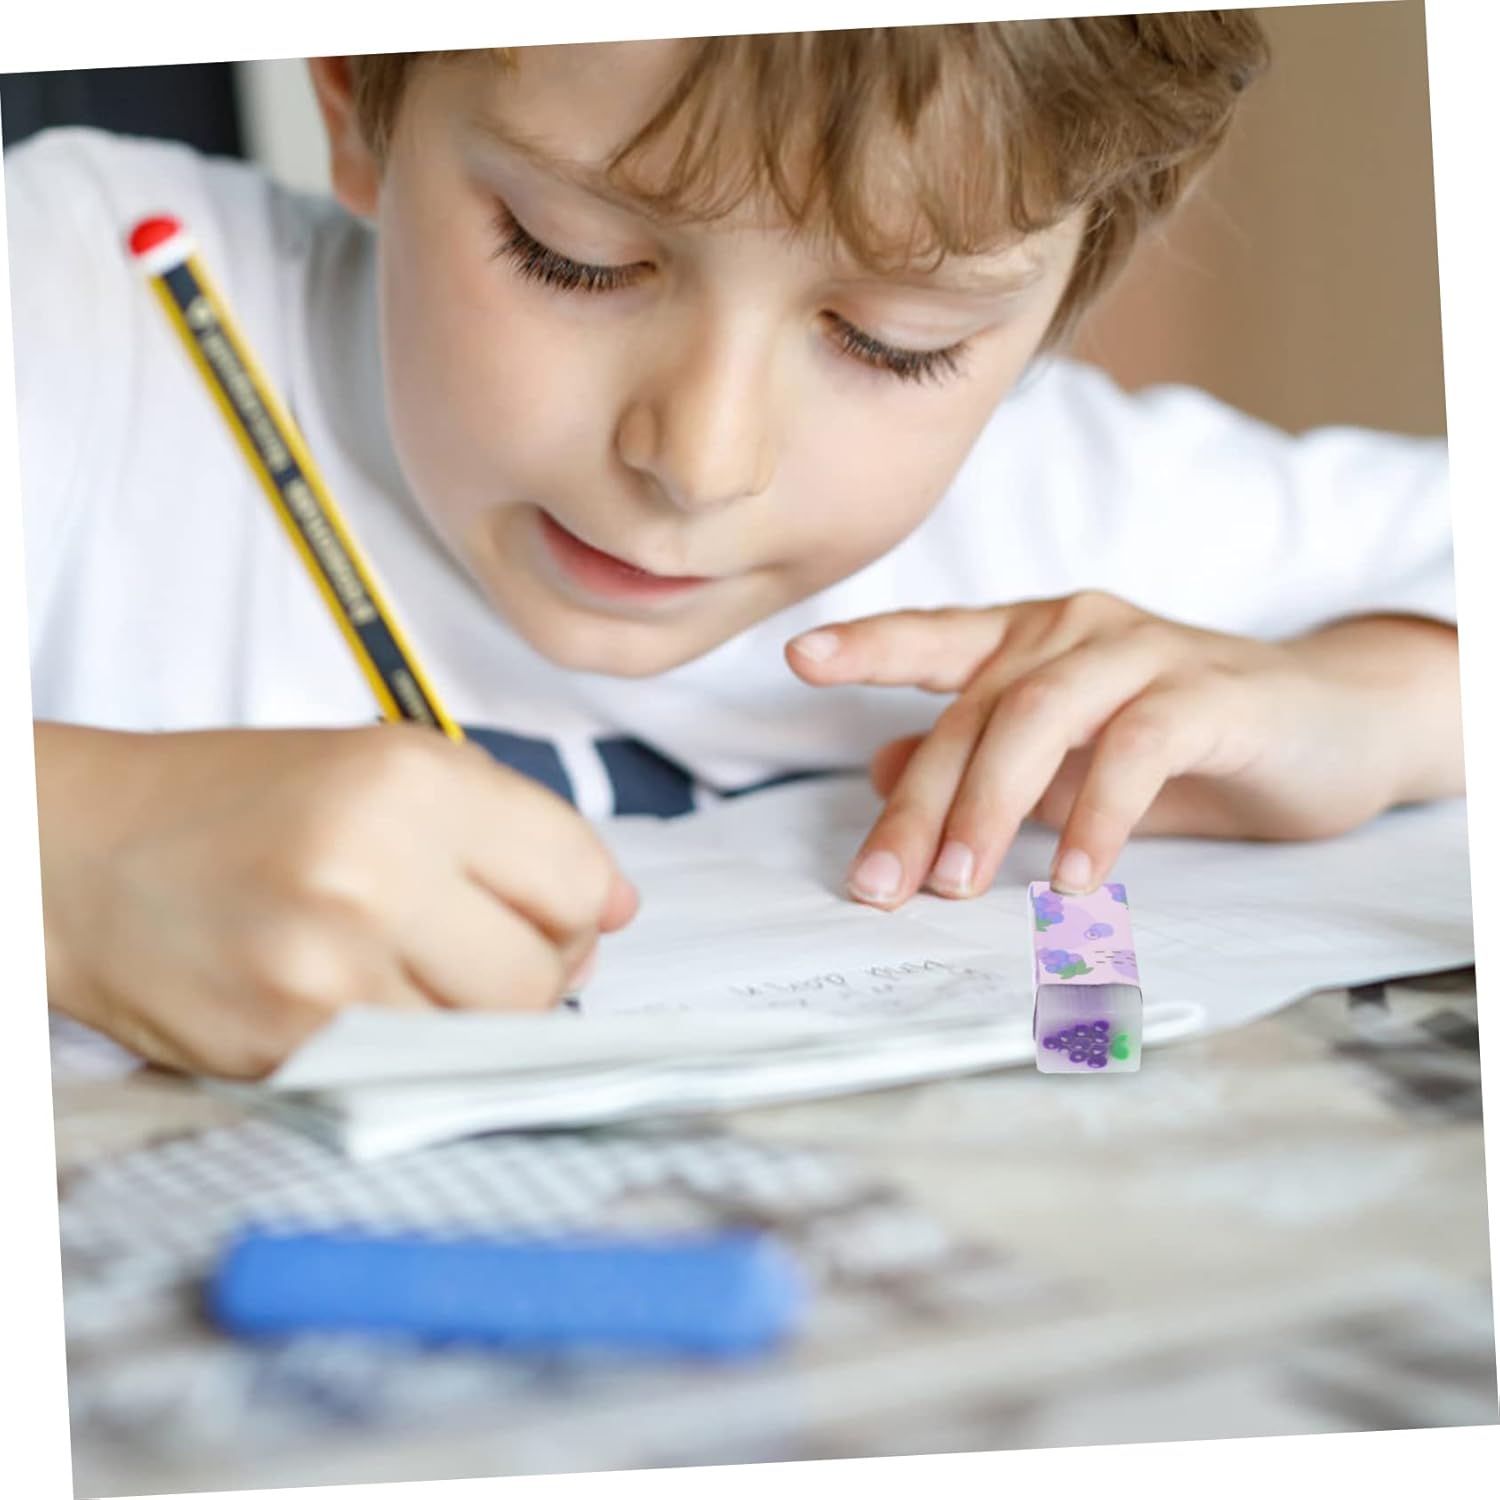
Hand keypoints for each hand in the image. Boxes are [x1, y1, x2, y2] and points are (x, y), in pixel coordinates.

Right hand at [36, 723, 637, 1076]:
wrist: (87, 855)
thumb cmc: (245, 804)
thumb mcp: (388, 767)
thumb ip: (515, 829)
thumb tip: (618, 907)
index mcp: (409, 782)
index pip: (579, 878)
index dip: (579, 904)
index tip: (548, 909)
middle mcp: (372, 873)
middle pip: (543, 976)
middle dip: (535, 971)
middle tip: (480, 948)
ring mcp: (325, 973)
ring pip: (486, 1039)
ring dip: (474, 1019)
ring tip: (413, 972)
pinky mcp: (286, 1051)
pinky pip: (413, 1075)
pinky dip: (413, 1052)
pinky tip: (367, 1004)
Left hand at [786, 591, 1429, 908]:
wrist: (1332, 725)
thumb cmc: (1184, 744)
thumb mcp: (1067, 760)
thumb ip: (982, 760)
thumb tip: (883, 769)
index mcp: (1034, 637)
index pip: (937, 636)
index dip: (869, 644)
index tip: (797, 658)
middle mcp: (1077, 629)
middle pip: (975, 709)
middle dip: (920, 804)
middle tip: (878, 887)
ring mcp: (1144, 652)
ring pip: (1040, 715)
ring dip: (990, 807)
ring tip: (957, 887)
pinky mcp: (1210, 696)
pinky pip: (1136, 749)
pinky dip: (1096, 813)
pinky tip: (1073, 877)